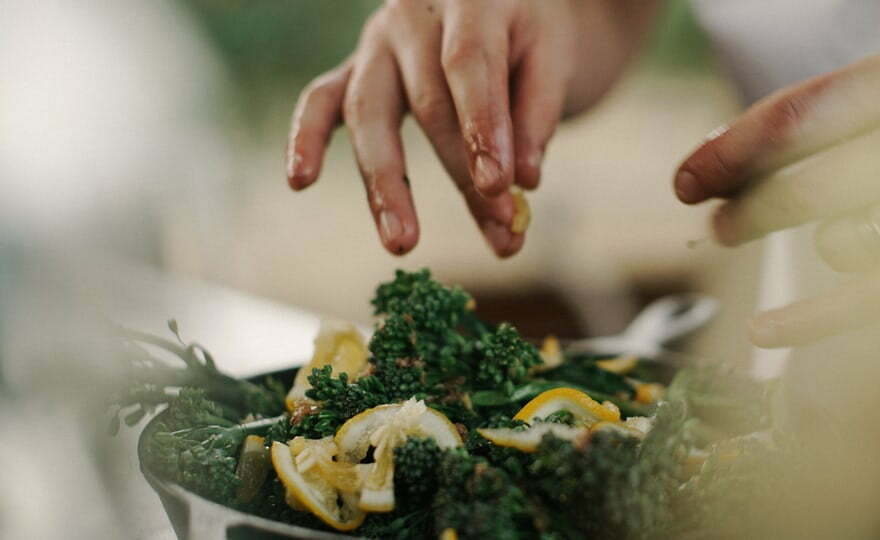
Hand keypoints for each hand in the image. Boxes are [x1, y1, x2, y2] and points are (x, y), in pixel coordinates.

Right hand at [285, 0, 654, 256]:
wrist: (498, 1)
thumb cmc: (528, 33)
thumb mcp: (552, 57)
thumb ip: (537, 116)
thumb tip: (523, 181)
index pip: (469, 65)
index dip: (482, 127)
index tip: (500, 187)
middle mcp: (412, 17)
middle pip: (427, 102)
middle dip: (461, 174)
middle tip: (499, 231)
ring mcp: (375, 43)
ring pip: (368, 112)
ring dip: (385, 183)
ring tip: (401, 243)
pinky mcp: (354, 68)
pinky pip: (321, 100)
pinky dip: (306, 138)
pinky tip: (299, 181)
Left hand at [674, 49, 879, 347]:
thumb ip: (817, 117)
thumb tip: (711, 160)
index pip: (789, 122)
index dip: (726, 155)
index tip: (686, 181)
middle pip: (800, 190)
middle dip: (745, 213)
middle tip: (718, 227)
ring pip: (840, 243)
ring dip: (828, 244)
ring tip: (846, 233)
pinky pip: (863, 304)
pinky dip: (806, 321)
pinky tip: (762, 329)